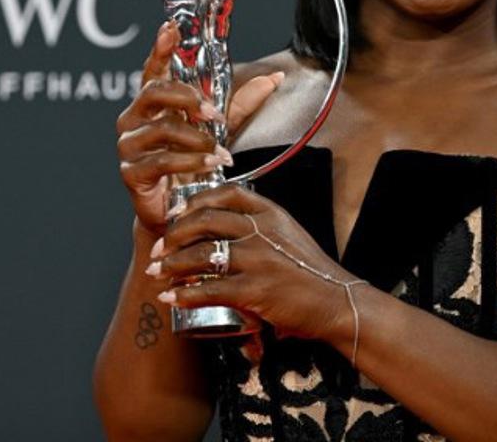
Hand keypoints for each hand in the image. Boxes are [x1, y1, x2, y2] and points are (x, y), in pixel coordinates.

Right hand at [115, 21, 283, 235]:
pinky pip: (162, 159)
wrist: (179, 213)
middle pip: (155, 92)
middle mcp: (134, 119)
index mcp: (151, 104)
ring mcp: (128, 145)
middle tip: (214, 113)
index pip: (153, 69)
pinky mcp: (130, 172)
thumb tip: (275, 77)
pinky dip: (193, 160)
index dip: (159, 48)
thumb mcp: (219, 130)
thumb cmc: (193, 166)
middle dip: (188, 98)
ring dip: (198, 137)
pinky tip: (214, 164)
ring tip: (221, 151)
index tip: (170, 28)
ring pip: (162, 128)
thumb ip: (240, 104)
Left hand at [148, 184, 354, 341]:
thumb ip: (259, 225)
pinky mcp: (255, 290)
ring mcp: (259, 259)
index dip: (194, 201)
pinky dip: (185, 293)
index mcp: (270, 213)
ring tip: (158, 273)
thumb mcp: (288, 234)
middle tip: (159, 249)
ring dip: (172, 264)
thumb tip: (220, 227)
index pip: (225, 193)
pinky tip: (172, 297)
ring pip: (201, 254)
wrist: (338, 302)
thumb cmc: (311, 271)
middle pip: (205, 220)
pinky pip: (210, 288)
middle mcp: (262, 231)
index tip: (176, 214)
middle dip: (173, 234)